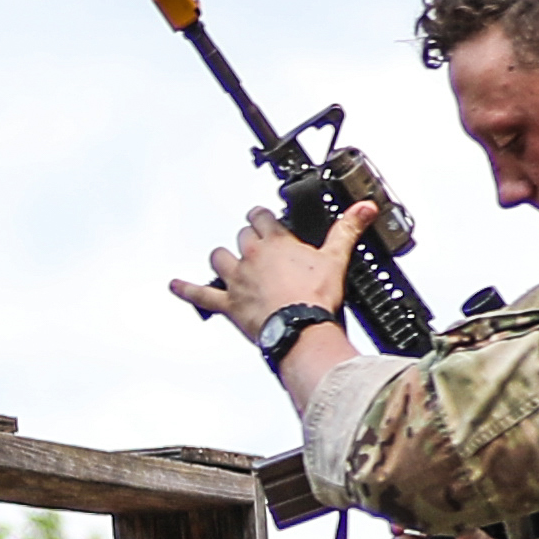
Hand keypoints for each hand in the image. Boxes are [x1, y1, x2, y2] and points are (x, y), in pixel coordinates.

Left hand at [167, 203, 371, 339]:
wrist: (300, 330)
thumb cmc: (316, 298)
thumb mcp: (336, 258)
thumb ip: (348, 230)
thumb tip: (363, 208)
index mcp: (276, 243)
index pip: (263, 217)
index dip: (263, 216)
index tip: (265, 218)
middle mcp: (252, 257)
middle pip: (242, 236)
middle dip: (247, 237)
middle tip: (255, 241)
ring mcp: (237, 281)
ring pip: (219, 258)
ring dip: (222, 258)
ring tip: (226, 261)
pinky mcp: (228, 305)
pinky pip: (200, 296)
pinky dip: (185, 290)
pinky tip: (174, 285)